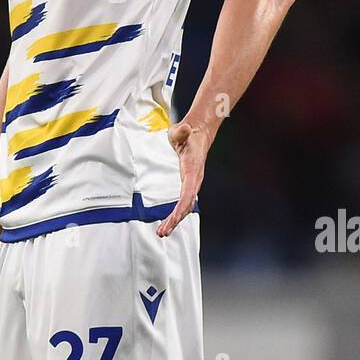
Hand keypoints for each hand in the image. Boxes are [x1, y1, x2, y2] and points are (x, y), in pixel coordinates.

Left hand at [157, 121, 210, 236]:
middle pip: (187, 204)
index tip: (175, 217)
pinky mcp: (187, 185)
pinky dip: (175, 214)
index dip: (182, 205)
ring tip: (161, 232)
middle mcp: (194, 180)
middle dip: (175, 219)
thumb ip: (181, 131)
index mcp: (193, 170)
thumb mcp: (182, 130)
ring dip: (174, 221)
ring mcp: (191, 184)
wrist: (197, 134)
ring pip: (185, 207)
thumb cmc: (187, 133)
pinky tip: (167, 223)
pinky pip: (182, 203)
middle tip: (162, 232)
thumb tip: (184, 128)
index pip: (188, 191)